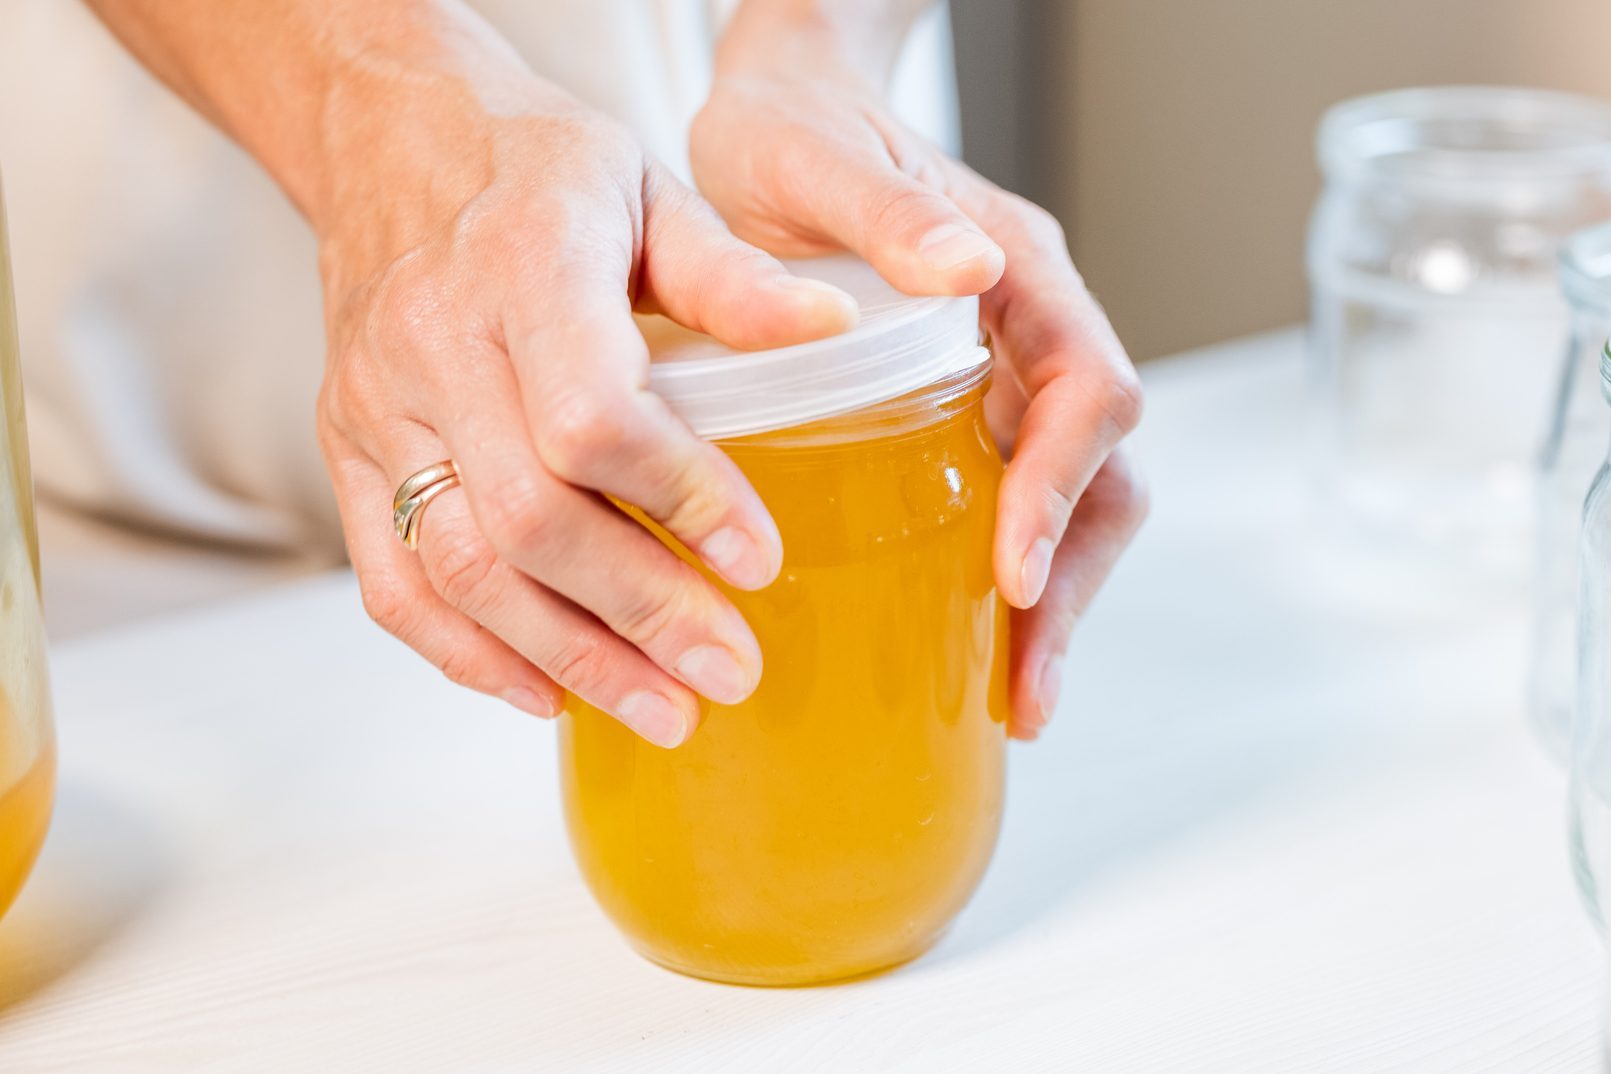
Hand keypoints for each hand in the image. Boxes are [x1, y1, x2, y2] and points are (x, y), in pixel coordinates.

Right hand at [314, 44, 857, 746]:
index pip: (593, 418)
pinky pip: (392, 582)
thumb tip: (835, 332)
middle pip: (529, 519)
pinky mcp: (346, 452)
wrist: (385, 135)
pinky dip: (470, 654)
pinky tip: (549, 694)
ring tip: (664, 711)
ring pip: (460, 569)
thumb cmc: (533, 165)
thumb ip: (733, 276)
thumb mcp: (647, 190)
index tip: (759, 560)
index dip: (681, 499)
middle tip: (730, 672)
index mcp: (524, 266)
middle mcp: (434, 344)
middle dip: (640, 613)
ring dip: (568, 658)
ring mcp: (377, 407)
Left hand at [692, 34, 1147, 738]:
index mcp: (1021, 273)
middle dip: (1074, 584)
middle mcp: (1030, 330)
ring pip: (1072, 498)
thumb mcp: (815, 158)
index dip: (1062, 486)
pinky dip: (1008, 577)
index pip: (1089, 390)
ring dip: (1054, 601)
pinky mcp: (960, 407)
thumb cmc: (792, 127)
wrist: (779, 107)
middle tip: (1027, 692)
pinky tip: (968, 643)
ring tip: (1015, 699)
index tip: (1015, 572)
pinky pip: (1012, 497)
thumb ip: (888, 210)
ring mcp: (1003, 372)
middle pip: (1100, 471)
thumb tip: (971, 270)